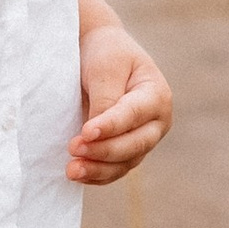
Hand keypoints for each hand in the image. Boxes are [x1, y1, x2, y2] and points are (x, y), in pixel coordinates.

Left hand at [67, 16, 171, 185]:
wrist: (99, 52)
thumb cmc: (106, 54)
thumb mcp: (106, 67)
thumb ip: (105, 98)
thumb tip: (95, 134)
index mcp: (156, 96)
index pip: (133, 115)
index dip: (110, 126)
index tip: (86, 131)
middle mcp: (155, 122)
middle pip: (134, 145)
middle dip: (103, 150)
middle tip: (73, 148)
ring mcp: (142, 139)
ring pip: (124, 163)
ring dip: (98, 169)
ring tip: (71, 170)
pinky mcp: (125, 151)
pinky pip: (114, 170)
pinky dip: (97, 175)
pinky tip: (78, 175)